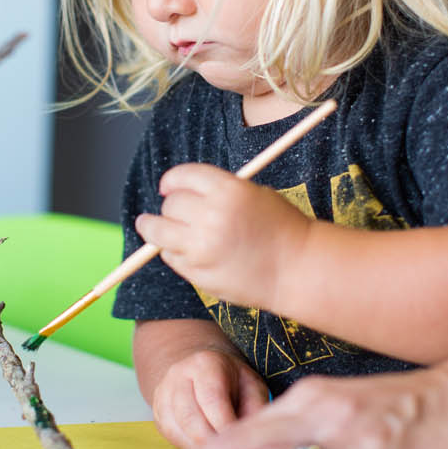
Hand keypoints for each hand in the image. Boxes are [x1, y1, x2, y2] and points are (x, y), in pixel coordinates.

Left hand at [135, 163, 312, 309]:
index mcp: (228, 189)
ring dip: (152, 227)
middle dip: (171, 206)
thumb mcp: (255, 195)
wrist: (299, 269)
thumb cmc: (282, 229)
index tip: (167, 187)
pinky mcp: (198, 271)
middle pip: (171, 204)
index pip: (183, 176)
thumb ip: (219, 192)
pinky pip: (171, 257)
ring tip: (149, 226)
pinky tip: (184, 251)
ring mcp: (202, 246)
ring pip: (159, 231)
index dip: (172, 181)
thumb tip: (182, 193)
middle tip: (174, 211)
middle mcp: (211, 215)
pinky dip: (172, 252)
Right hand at [150, 345, 269, 448]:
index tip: (239, 445)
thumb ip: (255, 408)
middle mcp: (179, 375)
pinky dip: (186, 448)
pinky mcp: (158, 412)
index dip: (225, 425)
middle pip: (190, 417)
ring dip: (197, 448)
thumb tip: (252, 438)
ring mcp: (164, 393)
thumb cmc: (233, 383)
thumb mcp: (251, 386)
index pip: (212, 399)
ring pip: (175, 429)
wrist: (201, 373)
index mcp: (206, 364)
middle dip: (210, 442)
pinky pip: (169, 436)